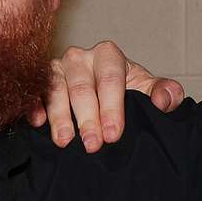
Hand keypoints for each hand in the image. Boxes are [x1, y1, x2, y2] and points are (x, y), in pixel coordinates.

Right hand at [29, 41, 185, 151]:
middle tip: (93, 145)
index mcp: (108, 55)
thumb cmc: (127, 90)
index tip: (113, 135)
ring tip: (65, 141)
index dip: (112, 108)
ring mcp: (57, 68)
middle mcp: (80, 57)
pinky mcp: (40, 82)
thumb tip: (163, 101)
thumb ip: (166, 93)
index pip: (110, 80)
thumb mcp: (149, 91)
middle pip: (81, 87)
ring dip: (60, 117)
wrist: (105, 92)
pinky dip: (35, 106)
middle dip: (87, 119)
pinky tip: (38, 122)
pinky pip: (35, 91)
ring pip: (56, 89)